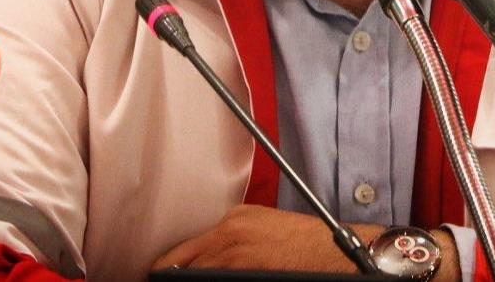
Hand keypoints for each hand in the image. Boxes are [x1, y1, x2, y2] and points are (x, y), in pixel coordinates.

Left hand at [152, 205, 383, 272]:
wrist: (334, 251)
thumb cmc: (306, 243)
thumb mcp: (264, 228)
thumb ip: (234, 240)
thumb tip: (210, 262)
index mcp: (234, 218)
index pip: (185, 248)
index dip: (169, 269)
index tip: (160, 276)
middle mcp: (229, 231)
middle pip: (183, 263)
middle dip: (173, 277)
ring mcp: (235, 252)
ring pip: (196, 275)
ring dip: (191, 281)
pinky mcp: (245, 270)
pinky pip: (214, 281)